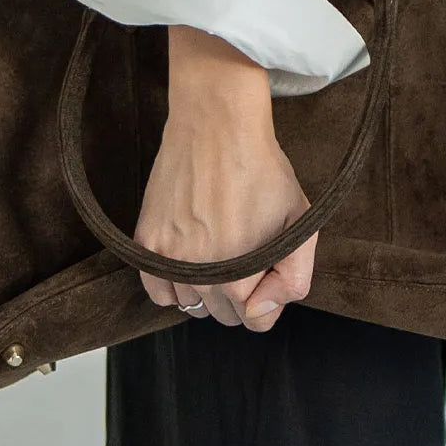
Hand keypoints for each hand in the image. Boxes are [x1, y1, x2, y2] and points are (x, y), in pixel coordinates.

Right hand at [133, 26, 317, 332]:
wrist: (217, 125)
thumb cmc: (262, 169)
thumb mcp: (300, 222)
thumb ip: (294, 278)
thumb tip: (261, 312)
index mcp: (239, 276)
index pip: (255, 320)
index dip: (268, 292)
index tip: (268, 263)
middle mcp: (199, 276)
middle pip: (223, 314)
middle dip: (240, 291)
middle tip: (245, 249)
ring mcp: (168, 260)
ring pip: (191, 305)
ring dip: (206, 287)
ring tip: (218, 247)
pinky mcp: (145, 243)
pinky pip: (157, 292)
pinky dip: (172, 284)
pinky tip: (189, 257)